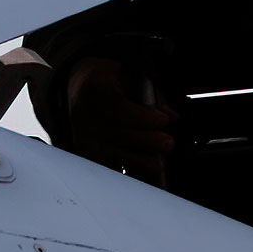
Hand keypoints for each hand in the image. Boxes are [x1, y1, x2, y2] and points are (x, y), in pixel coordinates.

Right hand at [64, 55, 175, 185]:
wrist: (81, 86)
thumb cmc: (111, 80)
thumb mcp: (131, 76)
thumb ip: (152, 95)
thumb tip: (171, 117)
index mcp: (96, 89)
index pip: (117, 107)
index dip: (142, 117)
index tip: (163, 120)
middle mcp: (84, 114)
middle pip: (116, 134)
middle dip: (146, 142)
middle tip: (168, 143)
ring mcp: (82, 135)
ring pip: (110, 155)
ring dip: (139, 161)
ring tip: (159, 162)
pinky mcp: (85, 152)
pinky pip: (106, 166)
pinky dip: (127, 172)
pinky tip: (145, 174)